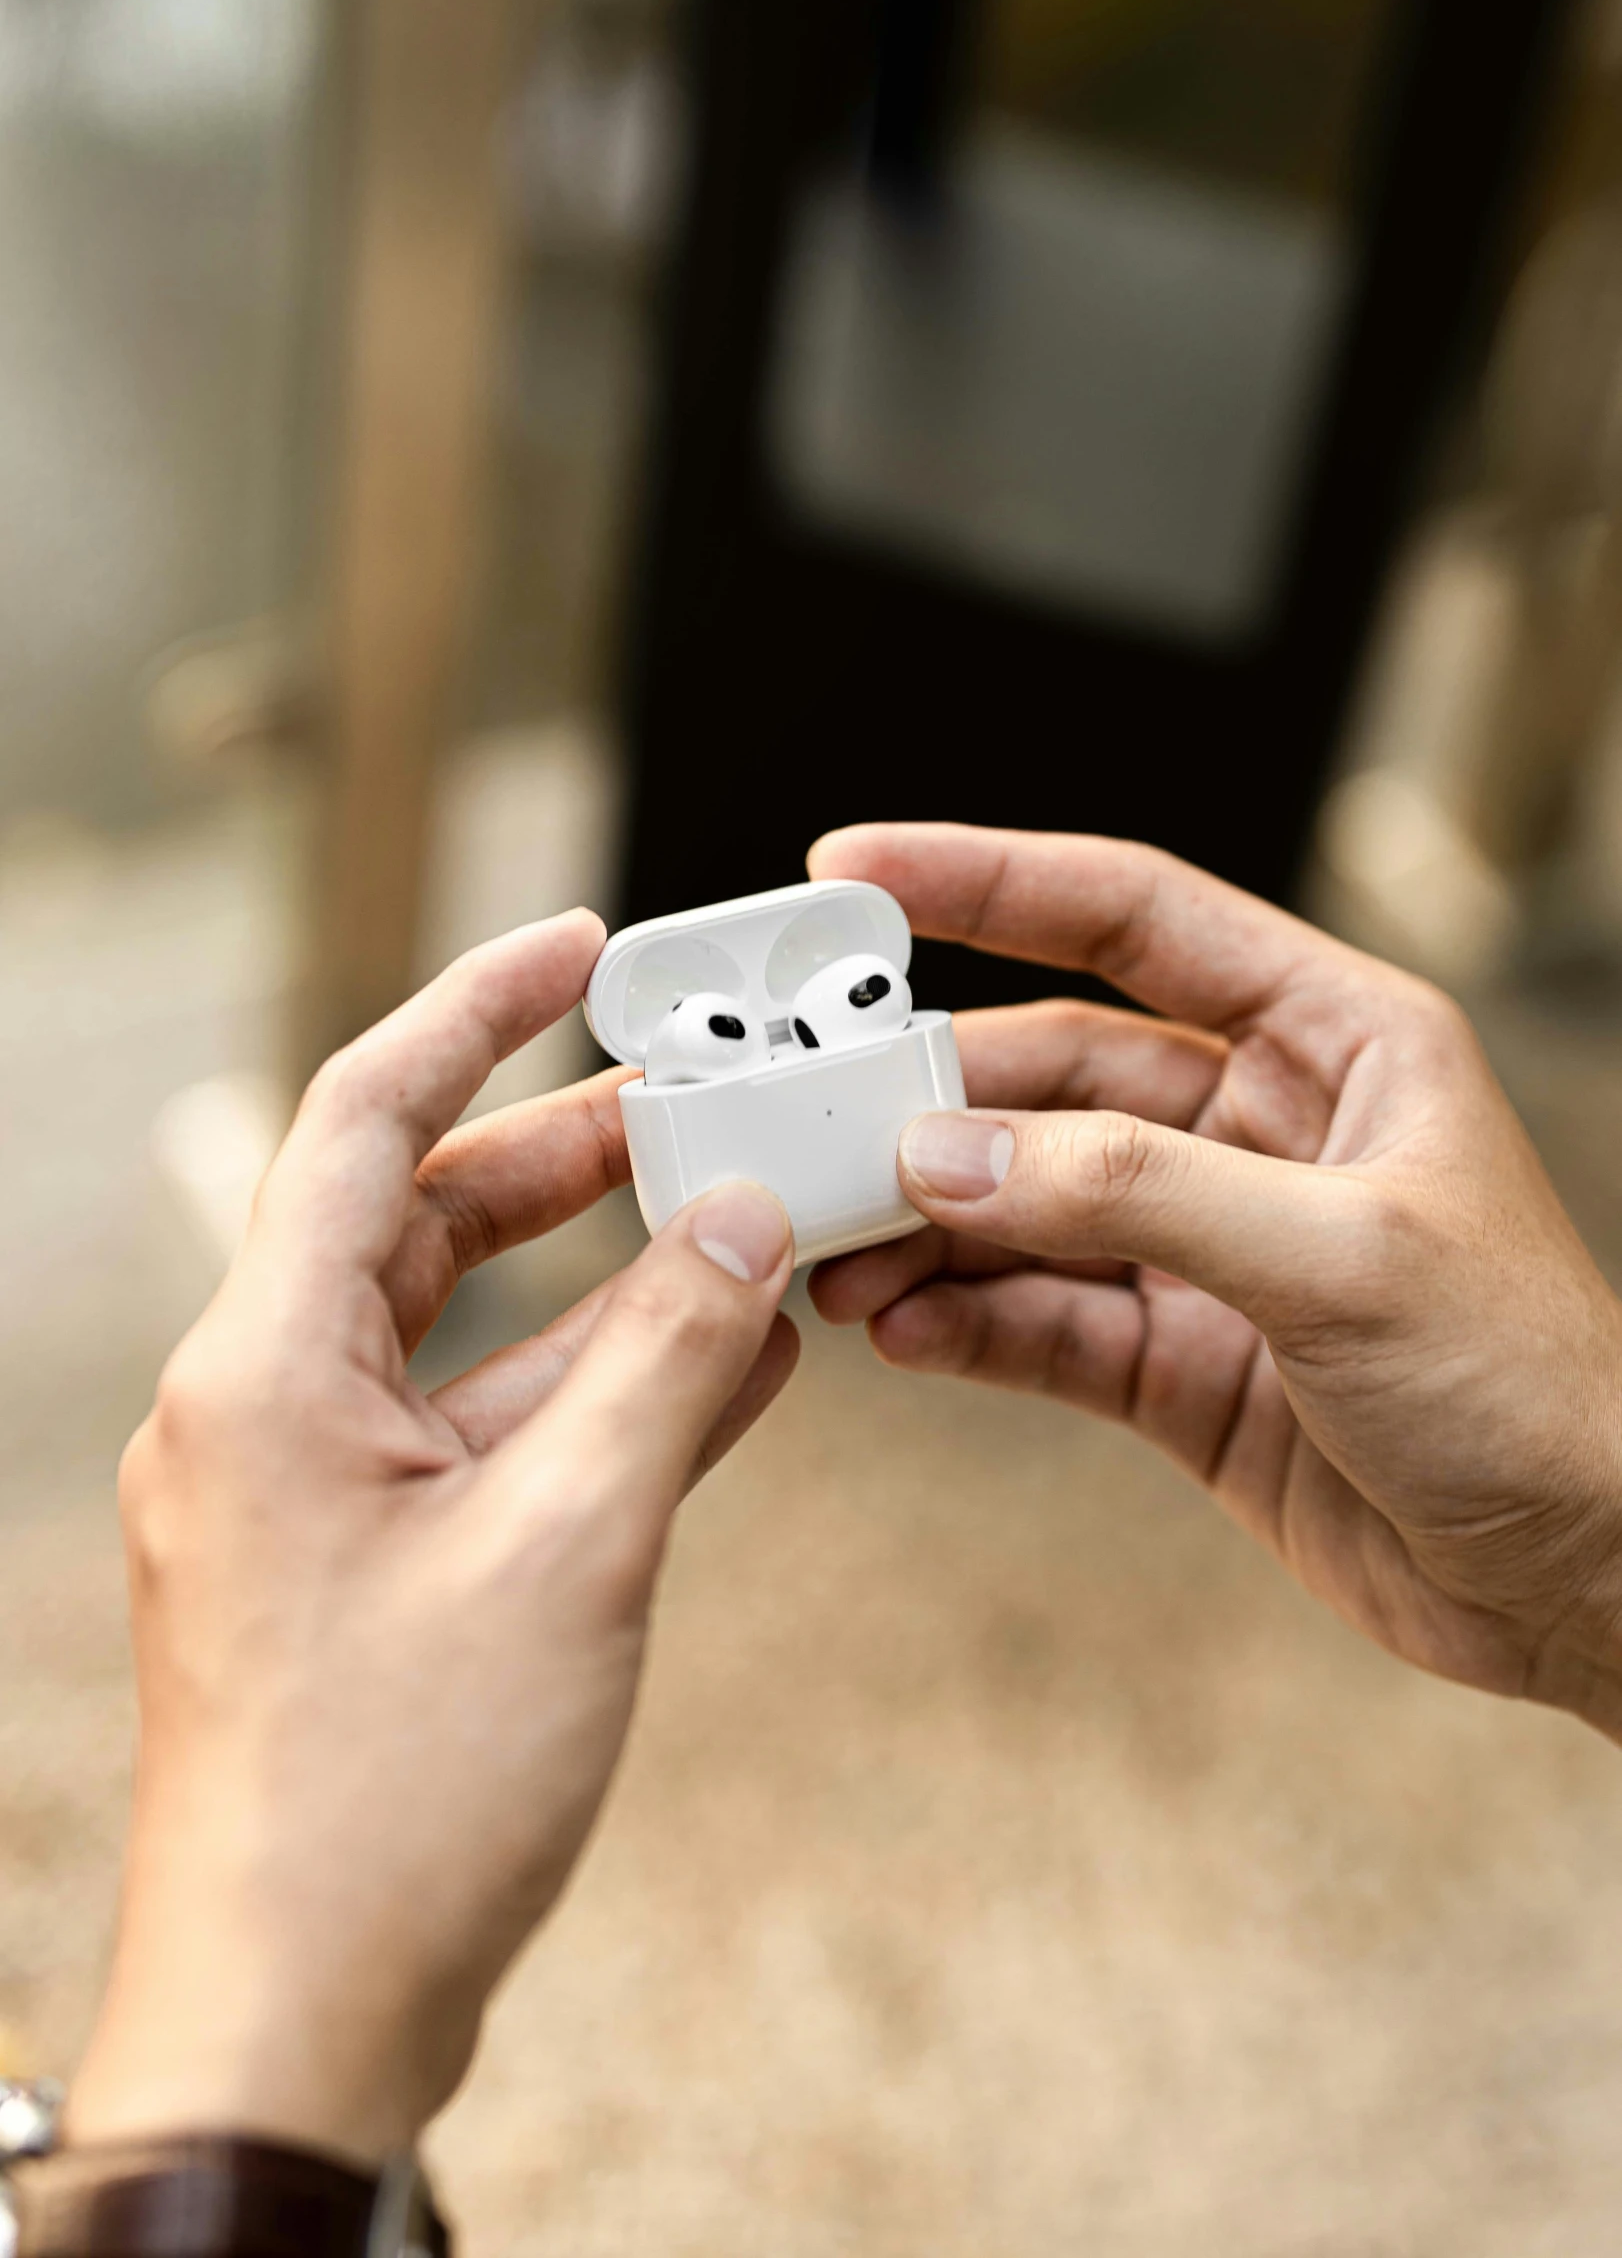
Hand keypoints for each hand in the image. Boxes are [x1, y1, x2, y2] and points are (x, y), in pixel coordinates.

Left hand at [70, 912, 797, 2162]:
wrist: (300, 2023)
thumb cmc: (394, 1796)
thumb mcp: (569, 1545)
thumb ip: (668, 1364)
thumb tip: (747, 1226)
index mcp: (264, 1370)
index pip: (362, 1118)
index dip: (473, 1010)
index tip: (571, 950)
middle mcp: (267, 1412)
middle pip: (417, 1219)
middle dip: (559, 1156)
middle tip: (686, 1106)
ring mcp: (315, 1498)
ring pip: (465, 1337)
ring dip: (599, 1288)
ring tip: (733, 1227)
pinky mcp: (369, 1574)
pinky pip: (487, 1441)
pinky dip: (593, 1399)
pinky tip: (722, 1370)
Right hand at [809, 825, 1621, 1736]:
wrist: (1581, 1578)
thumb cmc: (1532, 1385)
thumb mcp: (1341, 1257)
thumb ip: (1135, 1193)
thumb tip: (950, 1157)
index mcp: (1334, 1041)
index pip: (1134, 915)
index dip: (990, 880)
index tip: (856, 870)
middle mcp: (1260, 1129)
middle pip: (1054, 1073)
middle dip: (935, 1099)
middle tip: (820, 1126)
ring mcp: (1210, 1249)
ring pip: (1029, 1204)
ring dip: (929, 1226)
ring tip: (841, 1255)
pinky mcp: (1180, 1361)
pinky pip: (1042, 1321)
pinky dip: (964, 1324)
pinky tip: (903, 1330)